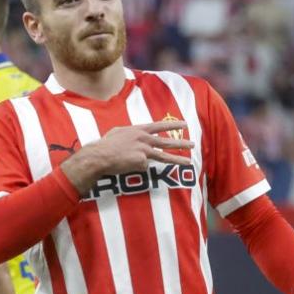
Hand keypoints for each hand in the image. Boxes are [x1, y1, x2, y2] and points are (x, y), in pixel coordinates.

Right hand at [62, 121, 194, 192]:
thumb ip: (129, 134)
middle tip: (192, 144)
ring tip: (189, 162)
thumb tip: (133, 138)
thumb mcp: (118, 132)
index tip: (184, 124)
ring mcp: (144, 150)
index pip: (160, 126)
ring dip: (178, 159)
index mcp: (139, 130)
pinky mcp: (142, 162)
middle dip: (181, 143)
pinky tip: (127, 166)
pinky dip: (136, 168)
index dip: (173, 125)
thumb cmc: (105, 145)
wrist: (100, 155)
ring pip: (164, 156)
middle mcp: (144, 139)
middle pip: (167, 141)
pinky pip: (143, 167)